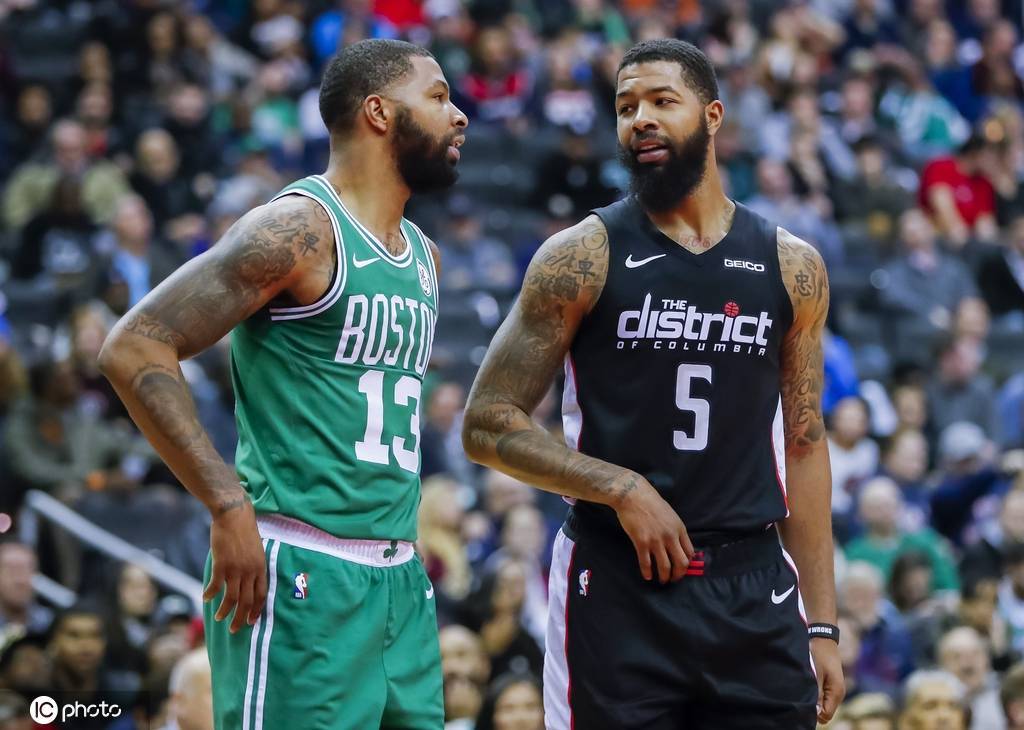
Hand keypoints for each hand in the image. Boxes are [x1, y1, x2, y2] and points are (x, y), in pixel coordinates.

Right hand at [203, 495, 267, 632]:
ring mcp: (236, 569)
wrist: (234, 515)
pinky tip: (206, 598)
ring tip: (219, 618)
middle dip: (240, 618)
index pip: (261, 595)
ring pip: (231, 598)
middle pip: (247, 601)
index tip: (251, 621)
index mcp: (261, 567)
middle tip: (235, 629)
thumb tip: (246, 580)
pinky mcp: (222, 565)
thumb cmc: (244, 530)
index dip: (256, 610)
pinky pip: (216, 586)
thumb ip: (253, 565)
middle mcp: (250, 571)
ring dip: (225, 611)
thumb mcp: (256, 549)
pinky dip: (211, 594)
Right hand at [613, 472, 693, 582]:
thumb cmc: (651, 502)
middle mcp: (670, 536)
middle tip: (673, 579)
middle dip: (678, 575)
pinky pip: (646, 563)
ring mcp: (656, 540)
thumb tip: (677, 544)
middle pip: (681, 563)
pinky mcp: (641, 542)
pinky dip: (647, 573)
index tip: (682, 568)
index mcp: (679, 528)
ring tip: (661, 580)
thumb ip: (675, 529)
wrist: (633, 495)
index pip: (689, 552)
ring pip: (665, 567)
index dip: (687, 564)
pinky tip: (647, 576)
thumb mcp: (670, 514)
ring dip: (664, 577)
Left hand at [811, 637, 843, 723]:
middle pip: (824, 713)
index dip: (814, 713)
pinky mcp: (830, 686)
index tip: (804, 701)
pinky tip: (808, 685)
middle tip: (802, 694)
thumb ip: (816, 693)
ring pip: (823, 706)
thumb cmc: (819, 654)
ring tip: (805, 687)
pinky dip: (815, 695)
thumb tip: (814, 711)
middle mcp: (838, 694)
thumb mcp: (816, 674)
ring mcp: (835, 691)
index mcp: (836, 692)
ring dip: (813, 701)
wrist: (823, 640)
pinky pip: (822, 698)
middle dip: (813, 708)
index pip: (825, 715)